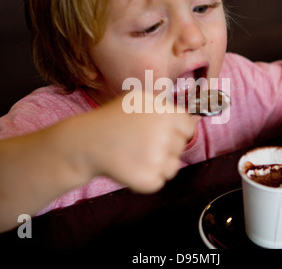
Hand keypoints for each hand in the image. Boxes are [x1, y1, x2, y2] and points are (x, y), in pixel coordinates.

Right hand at [61, 90, 195, 192]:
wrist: (86, 143)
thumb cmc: (113, 119)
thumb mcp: (138, 100)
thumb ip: (165, 108)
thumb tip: (194, 121)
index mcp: (164, 112)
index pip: (188, 128)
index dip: (176, 132)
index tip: (162, 134)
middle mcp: (164, 133)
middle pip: (180, 147)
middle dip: (165, 148)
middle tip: (141, 144)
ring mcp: (156, 157)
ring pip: (173, 167)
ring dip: (158, 165)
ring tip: (135, 156)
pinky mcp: (148, 178)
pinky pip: (159, 182)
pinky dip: (146, 179)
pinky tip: (130, 167)